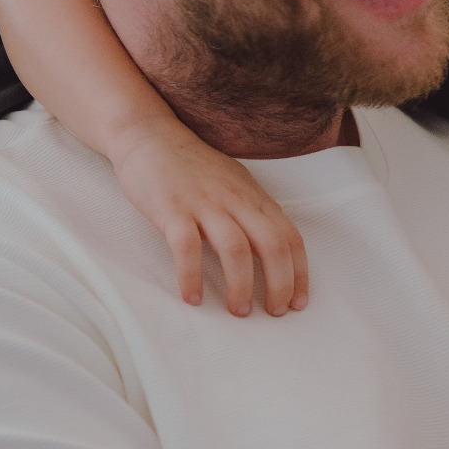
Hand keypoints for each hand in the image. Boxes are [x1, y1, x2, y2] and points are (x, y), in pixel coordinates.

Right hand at [110, 122, 307, 316]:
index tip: (299, 302)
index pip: (290, 237)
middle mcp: (235, 200)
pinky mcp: (172, 209)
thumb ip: (252, 213)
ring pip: (235, 249)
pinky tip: (193, 298)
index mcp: (253, 197)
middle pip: (272, 245)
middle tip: (275, 312)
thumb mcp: (234, 184)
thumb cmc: (193, 166)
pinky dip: (191, 277)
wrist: (149, 135)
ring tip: (240, 311)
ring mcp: (204, 203)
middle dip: (280, 284)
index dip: (299, 272)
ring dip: (241, 285)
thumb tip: (273, 250)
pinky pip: (186, 248)